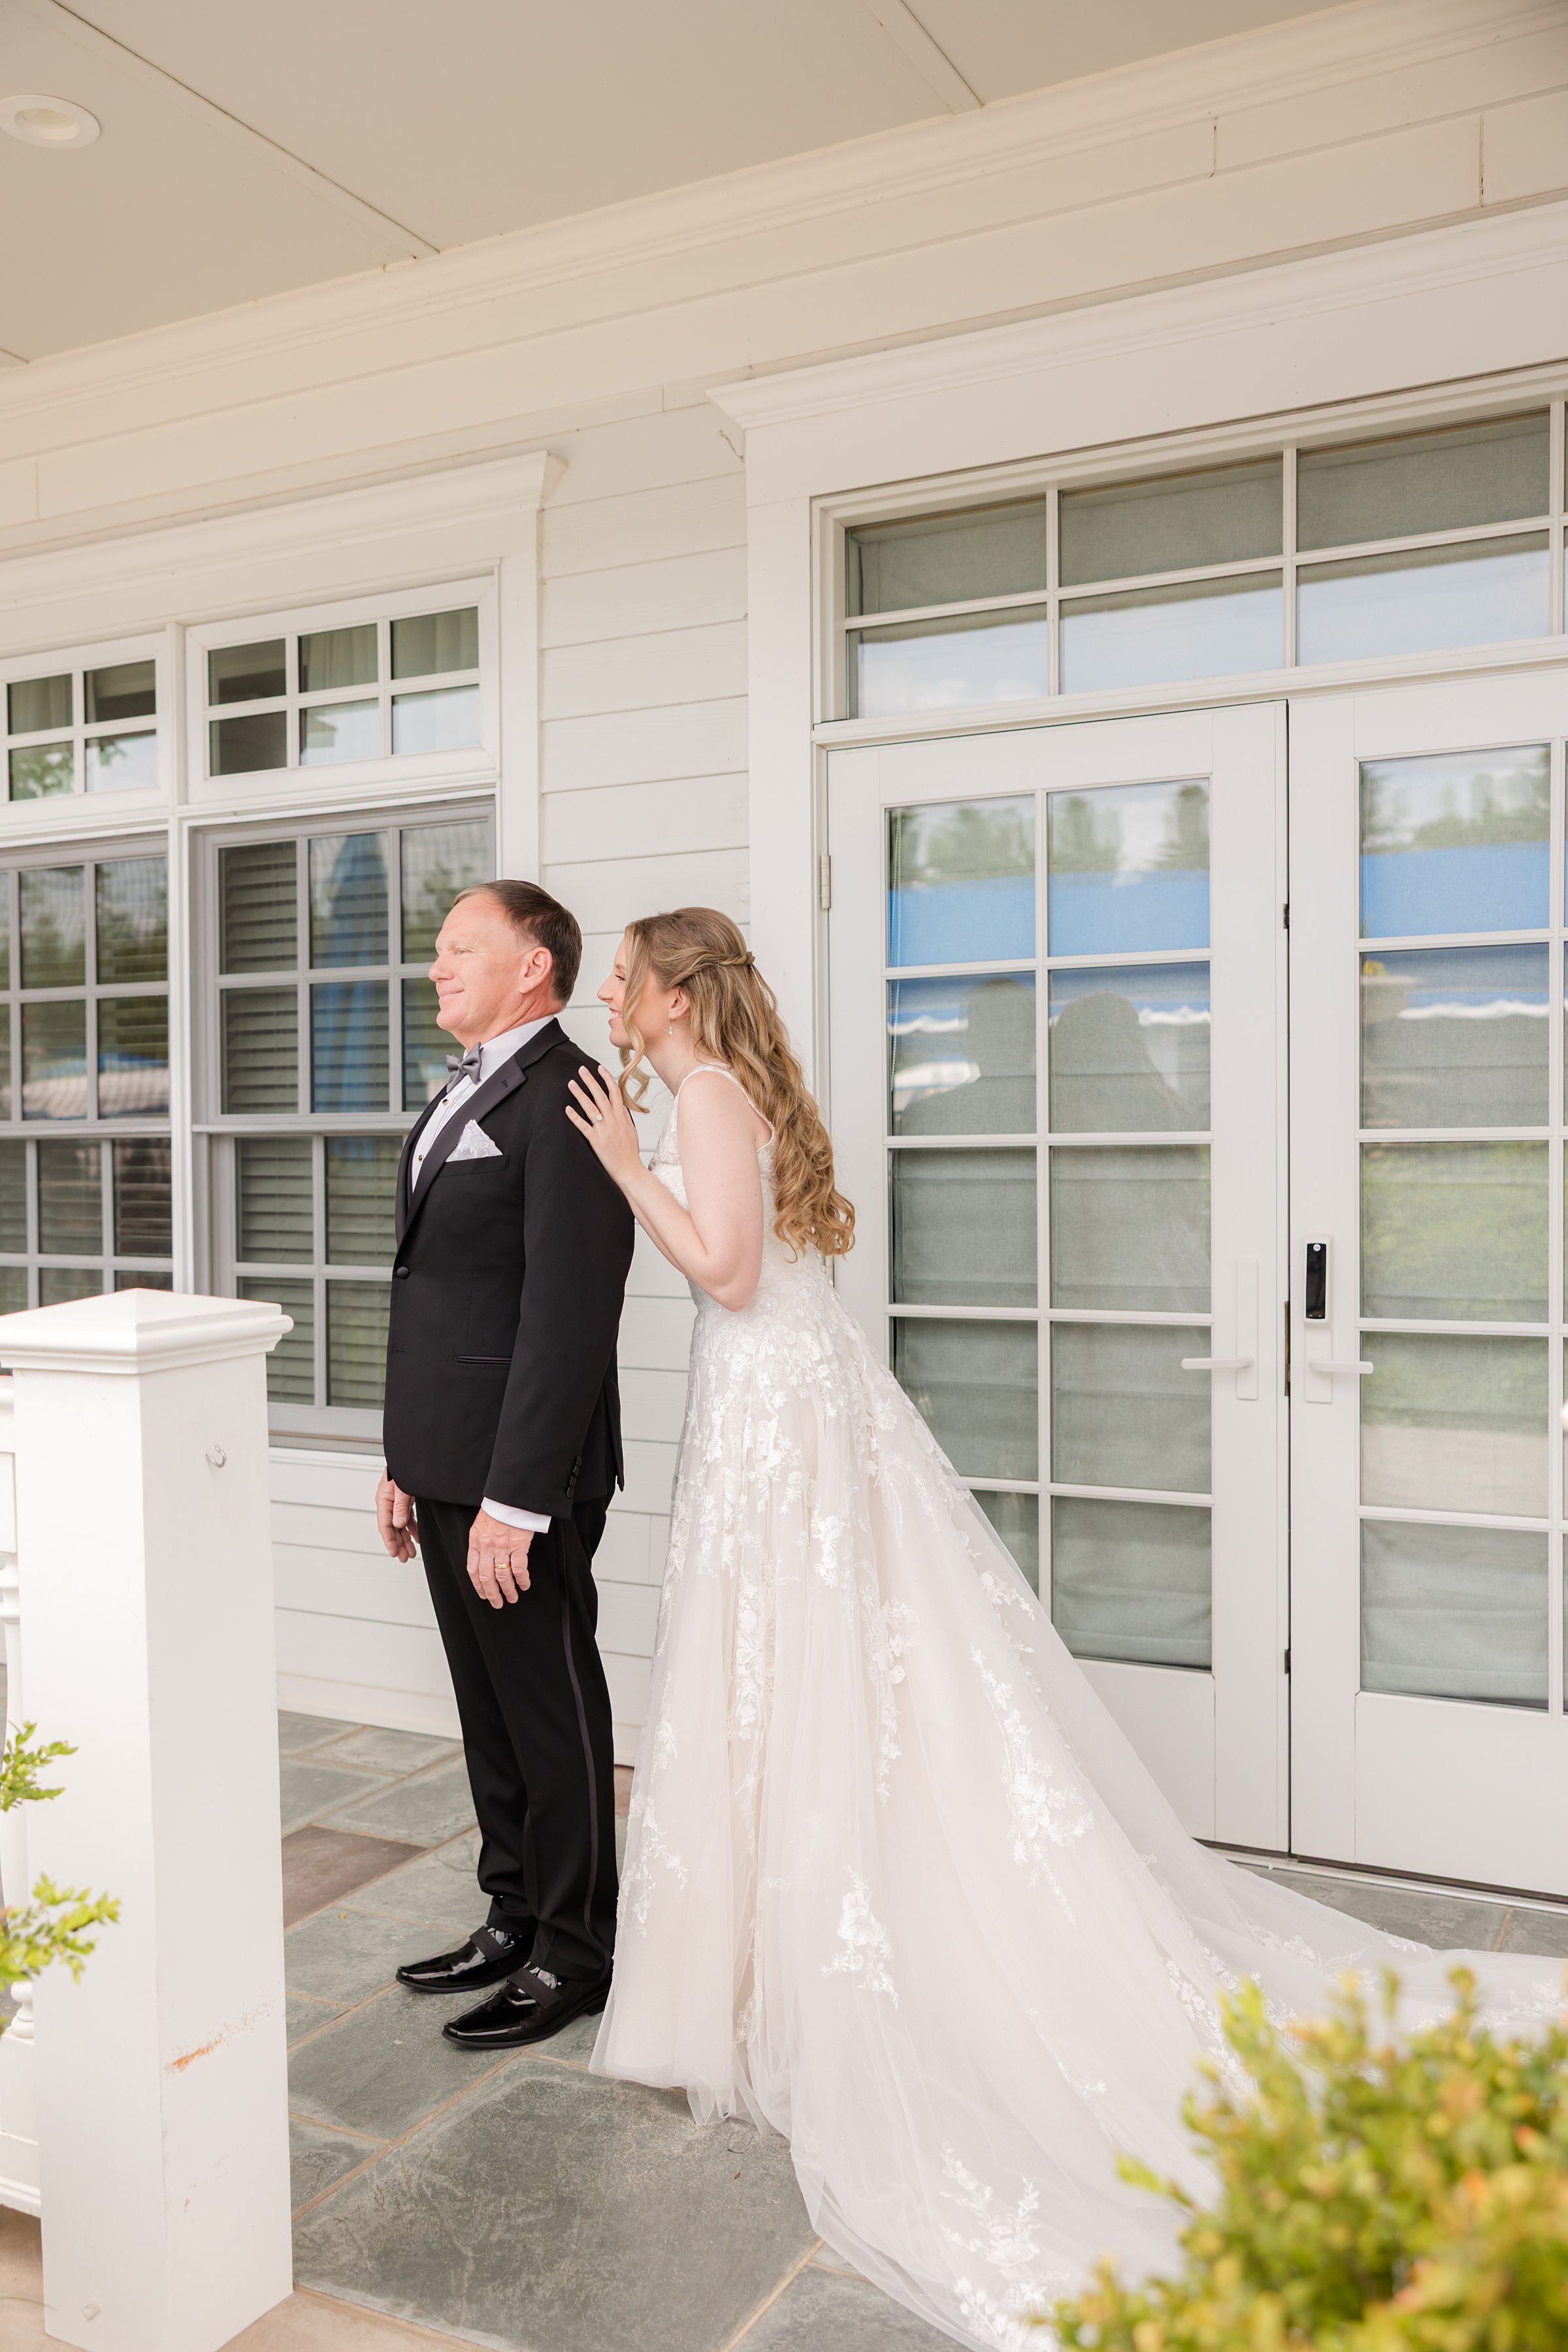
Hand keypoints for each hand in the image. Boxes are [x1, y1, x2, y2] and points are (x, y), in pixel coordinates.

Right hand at [376, 1473, 418, 1561]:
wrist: (410, 1456)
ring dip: (405, 1539)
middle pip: (391, 1528)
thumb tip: (398, 1524)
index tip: (394, 1553)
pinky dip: (411, 1528)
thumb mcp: (403, 1488)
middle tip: (404, 1558)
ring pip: (399, 1525)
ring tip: (411, 1552)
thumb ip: (401, 1506)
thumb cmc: (404, 1467)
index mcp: (383, 1499)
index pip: (384, 1525)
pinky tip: (416, 1537)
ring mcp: (395, 1501)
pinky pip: (406, 1518)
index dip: (389, 1541)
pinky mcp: (404, 1500)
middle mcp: (388, 1502)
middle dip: (398, 1544)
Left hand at [467, 1510, 532, 1608]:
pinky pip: (520, 1568)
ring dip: (508, 1590)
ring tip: (513, 1597)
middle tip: (497, 1603)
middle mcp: (487, 1547)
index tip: (483, 1594)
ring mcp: (503, 1547)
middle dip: (492, 1594)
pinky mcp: (518, 1545)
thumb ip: (480, 1542)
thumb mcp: (481, 1525)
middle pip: (487, 1577)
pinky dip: (522, 1579)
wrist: (511, 1496)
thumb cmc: (498, 1508)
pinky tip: (524, 1585)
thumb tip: (482, 1559)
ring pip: (503, 1576)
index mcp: (476, 1542)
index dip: (477, 1586)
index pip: (473, 1570)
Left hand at [565, 1063, 642, 1186]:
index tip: (600, 1068)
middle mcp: (613, 1121)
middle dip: (591, 1081)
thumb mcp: (631, 1131)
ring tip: (571, 1084)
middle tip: (581, 1069)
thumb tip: (620, 1104)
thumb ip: (624, 1116)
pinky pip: (584, 1126)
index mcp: (621, 1117)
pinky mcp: (597, 1141)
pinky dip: (575, 1117)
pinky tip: (567, 1109)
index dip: (607, 1079)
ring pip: (591, 1108)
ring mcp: (604, 1130)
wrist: (629, 1170)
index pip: (615, 1092)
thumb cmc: (630, 1153)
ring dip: (580, 1094)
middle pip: (601, 1096)